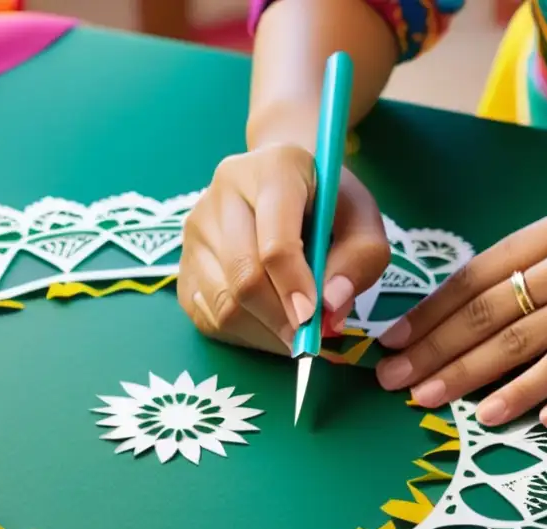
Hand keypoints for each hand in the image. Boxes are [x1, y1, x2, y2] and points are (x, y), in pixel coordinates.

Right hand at [178, 143, 390, 352]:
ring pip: (222, 303)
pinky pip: (207, 315)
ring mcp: (197, 227)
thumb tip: (331, 307)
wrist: (285, 182)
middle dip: (279, 320)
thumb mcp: (362, 220)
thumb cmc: (327, 203)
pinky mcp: (184, 260)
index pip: (275, 243)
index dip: (294, 288)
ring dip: (263, 332)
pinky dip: (242, 334)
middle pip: (244, 277)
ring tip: (293, 333)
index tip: (313, 320)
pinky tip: (267, 324)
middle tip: (308, 340)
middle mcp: (224, 192)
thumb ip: (360, 259)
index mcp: (273, 170)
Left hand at [375, 199, 546, 426]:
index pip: (485, 273)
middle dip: (441, 353)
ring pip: (545, 352)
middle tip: (397, 385)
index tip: (394, 342)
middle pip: (503, 316)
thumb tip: (470, 313)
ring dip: (488, 384)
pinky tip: (532, 423)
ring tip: (442, 408)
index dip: (434, 311)